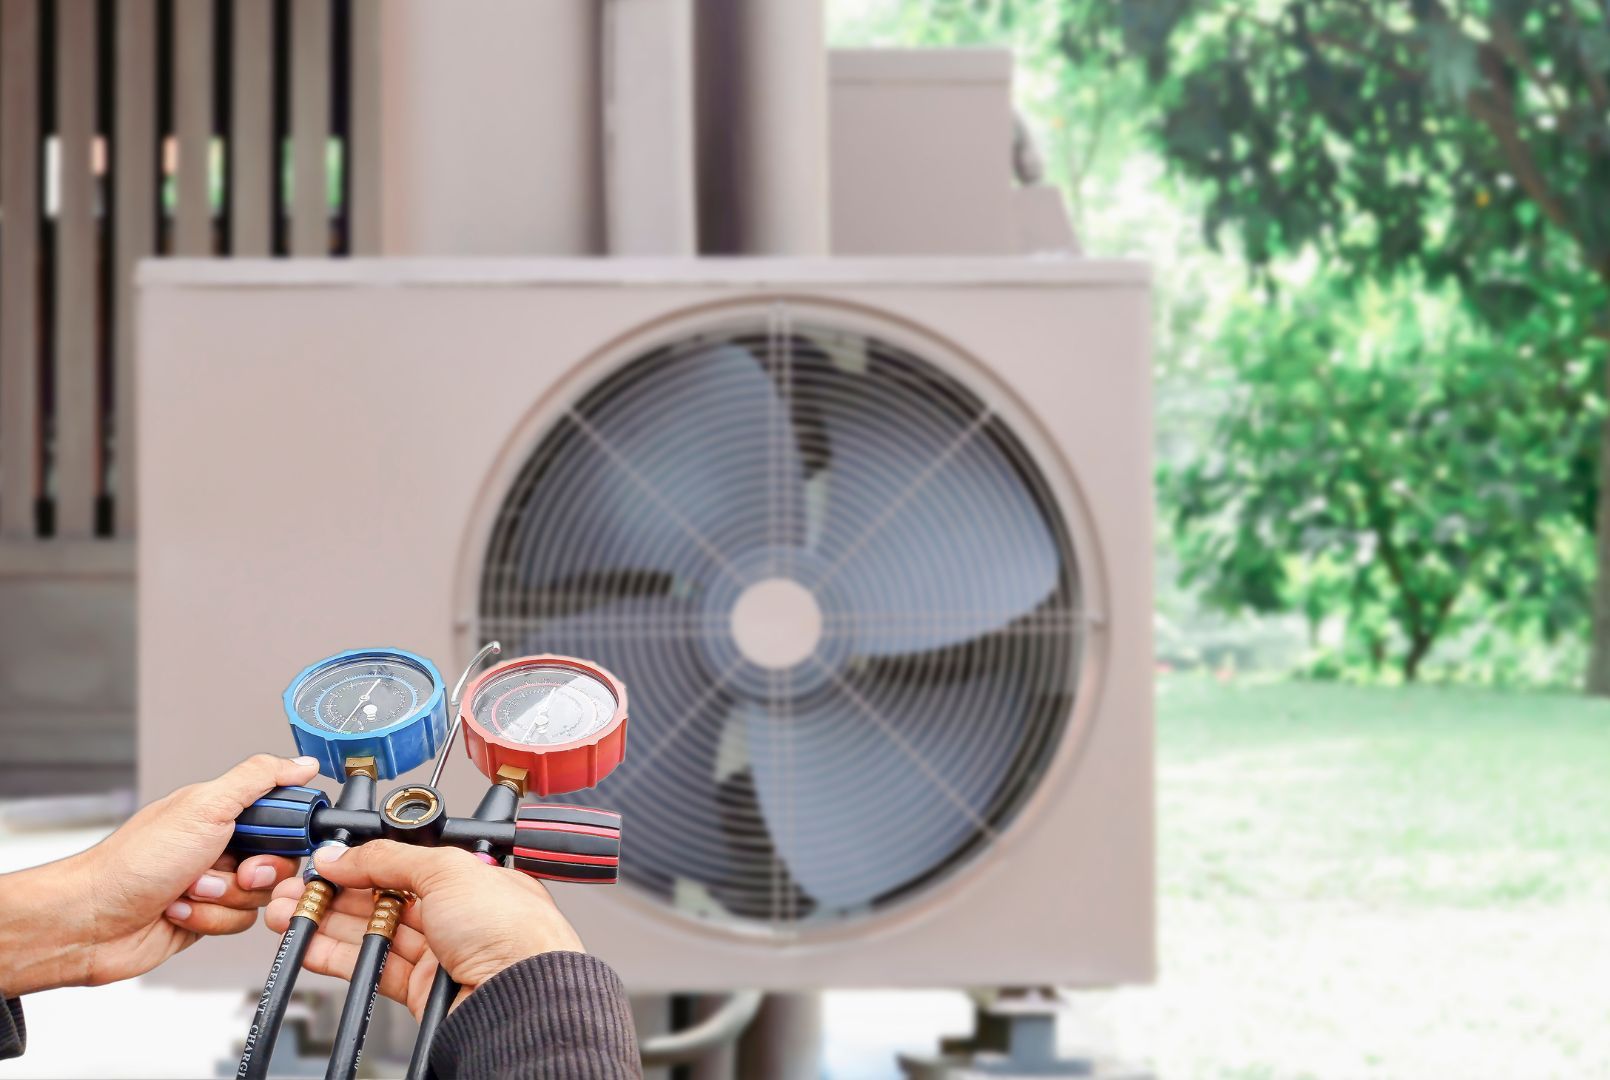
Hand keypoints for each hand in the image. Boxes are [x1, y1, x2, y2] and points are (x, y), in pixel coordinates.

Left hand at [0, 754, 318, 996]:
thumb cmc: (133, 862)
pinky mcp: (206, 917)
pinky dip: (210, 919)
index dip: (286, 833)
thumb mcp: (204, 807)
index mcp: (221, 811)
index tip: (269, 841)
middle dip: (254, 872)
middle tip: (229, 869)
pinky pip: (239, 922)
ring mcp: (213, 882)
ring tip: (187, 890)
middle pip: (279, 860)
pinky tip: (178, 909)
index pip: (283, 816)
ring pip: (260, 896)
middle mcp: (219, 844)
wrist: (90, 922)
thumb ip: (259, 779)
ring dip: (224, 898)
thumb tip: (301, 763)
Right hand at [264, 840, 583, 1018]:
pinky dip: (336, 955)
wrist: (519, 997)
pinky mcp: (420, 989)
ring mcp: (438, 953)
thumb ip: (391, 858)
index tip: (327, 860)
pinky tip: (309, 943)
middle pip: (383, 898)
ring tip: (287, 910)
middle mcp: (456, 914)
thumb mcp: (448, 870)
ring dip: (326, 921)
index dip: (364, 861)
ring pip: (371, 932)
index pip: (405, 863)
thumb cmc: (511, 931)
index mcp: (471, 877)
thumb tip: (347, 854)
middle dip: (336, 891)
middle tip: (297, 885)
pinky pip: (370, 966)